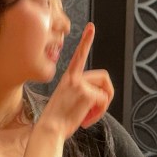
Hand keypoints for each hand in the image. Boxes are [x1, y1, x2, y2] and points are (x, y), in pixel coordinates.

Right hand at [41, 22, 113, 136]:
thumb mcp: (67, 98)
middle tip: (98, 108)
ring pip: (106, 90)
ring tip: (89, 116)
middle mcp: (74, 77)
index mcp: (68, 77)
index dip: (86, 40)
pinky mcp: (86, 94)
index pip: (79, 55)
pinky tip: (85, 120)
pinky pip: (104, 101)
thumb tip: (100, 96)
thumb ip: (81, 91)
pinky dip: (99, 113)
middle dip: (107, 93)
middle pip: (104, 77)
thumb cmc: (57, 119)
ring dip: (103, 106)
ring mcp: (80, 84)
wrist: (49, 129)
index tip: (91, 27)